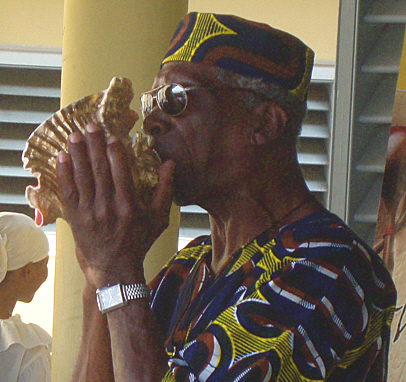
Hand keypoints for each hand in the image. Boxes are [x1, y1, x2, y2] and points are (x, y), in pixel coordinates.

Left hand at [56, 122, 174, 286]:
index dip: (114, 151)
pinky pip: (68, 191)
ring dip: (77, 154)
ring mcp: (89, 212)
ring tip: (74, 135)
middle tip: (89, 125)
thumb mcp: (159, 218)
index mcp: (128, 205)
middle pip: (98, 169)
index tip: (111, 135)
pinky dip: (64, 173)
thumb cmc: (139, 241)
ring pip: (81, 177)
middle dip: (94, 145)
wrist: (114, 268)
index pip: (120, 172)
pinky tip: (62, 158)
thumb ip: (166, 190)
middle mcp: (107, 207)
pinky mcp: (75, 218)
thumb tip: (170, 163)